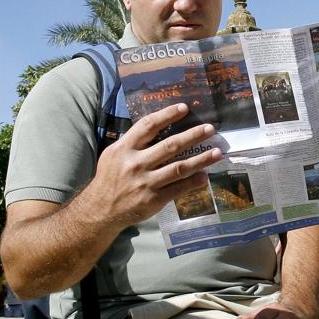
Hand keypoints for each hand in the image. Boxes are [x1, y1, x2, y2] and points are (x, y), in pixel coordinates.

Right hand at [83, 103, 222, 229]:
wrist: (100, 210)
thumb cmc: (110, 178)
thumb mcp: (113, 154)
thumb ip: (133, 141)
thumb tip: (158, 126)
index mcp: (125, 148)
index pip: (149, 125)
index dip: (167, 115)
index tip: (185, 108)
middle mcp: (136, 163)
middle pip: (170, 146)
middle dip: (193, 135)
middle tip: (210, 129)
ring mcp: (146, 182)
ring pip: (179, 168)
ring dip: (201, 159)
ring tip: (217, 152)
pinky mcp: (153, 199)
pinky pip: (178, 188)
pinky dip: (193, 182)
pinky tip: (205, 176)